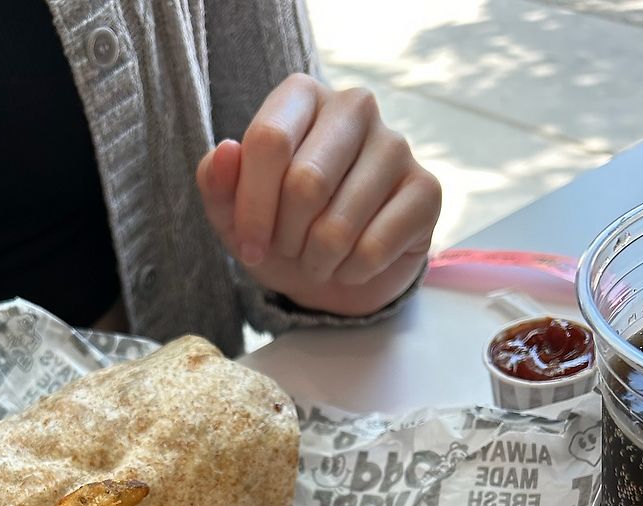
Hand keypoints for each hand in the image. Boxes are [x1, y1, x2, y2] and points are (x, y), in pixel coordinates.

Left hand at [196, 75, 440, 316]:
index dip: (251, 209)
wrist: (335, 271)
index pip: (268, 142)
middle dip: (286, 238)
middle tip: (289, 250)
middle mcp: (354, 106)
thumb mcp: (234, 215)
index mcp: (302, 96)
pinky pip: (374, 248)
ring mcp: (396, 144)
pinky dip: (350, 272)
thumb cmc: (281, 230)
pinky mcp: (426, 189)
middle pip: (306, 183)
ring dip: (317, 262)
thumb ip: (217, 184)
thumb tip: (225, 153)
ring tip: (317, 259)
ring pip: (339, 225)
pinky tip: (351, 264)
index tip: (249, 246)